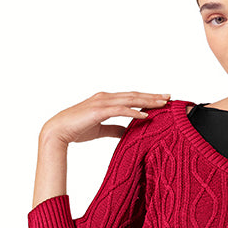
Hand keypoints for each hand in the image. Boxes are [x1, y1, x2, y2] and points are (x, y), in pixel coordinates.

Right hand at [40, 90, 170, 146]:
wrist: (57, 131)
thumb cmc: (76, 129)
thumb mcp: (100, 129)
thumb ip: (115, 128)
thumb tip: (128, 132)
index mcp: (106, 100)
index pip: (131, 97)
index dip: (147, 98)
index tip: (162, 100)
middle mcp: (106, 98)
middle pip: (134, 95)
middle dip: (152, 96)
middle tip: (169, 97)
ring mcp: (102, 103)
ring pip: (130, 99)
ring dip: (147, 101)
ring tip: (162, 103)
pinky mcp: (98, 111)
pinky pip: (120, 110)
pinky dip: (133, 112)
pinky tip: (145, 116)